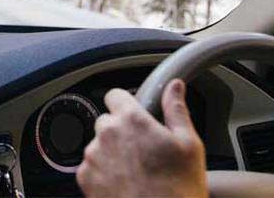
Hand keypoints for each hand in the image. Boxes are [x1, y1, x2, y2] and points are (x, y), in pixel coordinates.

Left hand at [77, 79, 206, 197]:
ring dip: (112, 152)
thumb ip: (176, 110)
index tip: (135, 114)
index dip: (126, 104)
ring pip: (98, 145)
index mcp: (131, 120)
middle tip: (142, 149)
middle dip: (121, 130)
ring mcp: (93, 157)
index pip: (115, 95)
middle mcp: (107, 135)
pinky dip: (103, 172)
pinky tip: (124, 183)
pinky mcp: (85, 179)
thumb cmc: (177, 190)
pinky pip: (91, 166)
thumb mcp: (188, 145)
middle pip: (106, 121)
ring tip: (135, 171)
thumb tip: (174, 87)